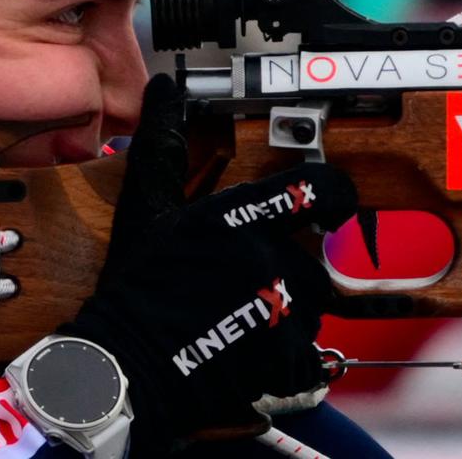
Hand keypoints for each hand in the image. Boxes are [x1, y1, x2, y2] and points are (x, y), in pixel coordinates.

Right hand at [62, 75, 357, 449]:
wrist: (125, 372)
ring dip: (289, 318)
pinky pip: (311, 356)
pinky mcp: (289, 361)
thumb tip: (165, 90)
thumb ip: (165, 147)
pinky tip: (249, 360)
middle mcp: (269, 258)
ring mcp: (283, 311)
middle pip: (315, 261)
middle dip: (290, 277)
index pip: (320, 189)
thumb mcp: (147, 211)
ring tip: (242, 327)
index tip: (335, 207)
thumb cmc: (134, 290)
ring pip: (313, 308)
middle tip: (248, 295)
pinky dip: (289, 363)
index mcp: (240, 217)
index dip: (336, 196)